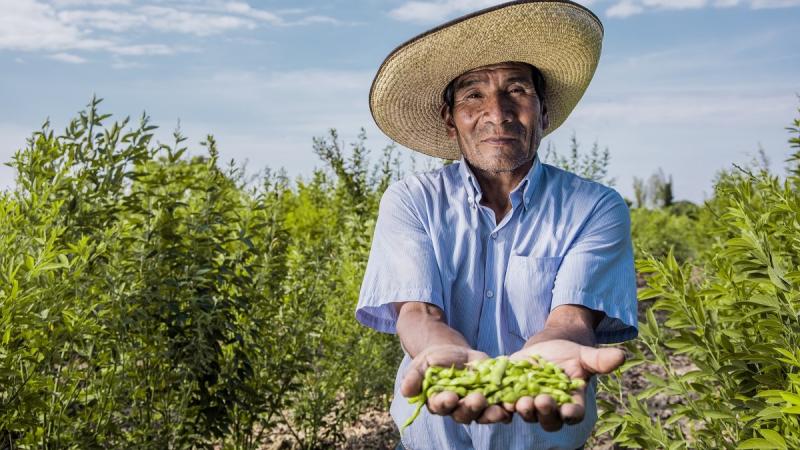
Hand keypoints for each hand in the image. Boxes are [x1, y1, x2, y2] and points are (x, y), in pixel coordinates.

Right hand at [401, 344, 513, 423]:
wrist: (454, 353)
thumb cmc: (434, 360)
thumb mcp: (422, 363)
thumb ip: (413, 377)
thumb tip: (405, 391)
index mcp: (438, 402)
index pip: (440, 406)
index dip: (445, 403)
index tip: (450, 396)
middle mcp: (457, 409)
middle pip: (464, 414)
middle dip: (471, 408)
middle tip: (478, 399)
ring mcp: (475, 406)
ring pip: (483, 415)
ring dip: (491, 414)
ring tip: (498, 409)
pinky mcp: (492, 399)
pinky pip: (500, 408)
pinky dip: (506, 407)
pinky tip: (511, 404)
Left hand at [508, 339, 624, 430]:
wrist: (546, 348)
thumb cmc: (569, 354)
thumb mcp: (583, 355)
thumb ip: (599, 360)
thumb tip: (621, 356)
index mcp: (572, 402)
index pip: (574, 413)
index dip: (571, 413)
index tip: (569, 410)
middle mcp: (553, 409)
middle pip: (549, 419)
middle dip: (545, 412)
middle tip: (541, 401)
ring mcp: (532, 404)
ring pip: (528, 414)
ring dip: (524, 410)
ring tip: (520, 400)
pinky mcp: (513, 396)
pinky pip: (508, 404)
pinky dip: (504, 403)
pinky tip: (501, 397)